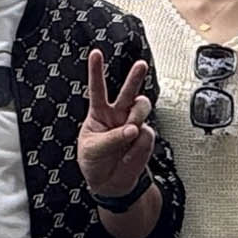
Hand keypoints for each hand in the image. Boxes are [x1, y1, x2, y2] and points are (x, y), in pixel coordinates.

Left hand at [77, 49, 155, 200]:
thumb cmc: (95, 162)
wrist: (110, 184)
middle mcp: (118, 115)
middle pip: (128, 91)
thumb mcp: (93, 150)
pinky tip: (128, 154)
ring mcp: (133, 124)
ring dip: (136, 116)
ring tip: (129, 131)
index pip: (97, 89)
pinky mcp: (145, 138)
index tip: (96, 53)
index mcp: (99, 114)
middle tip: (140, 65)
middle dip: (135, 76)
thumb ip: (111, 138)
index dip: (96, 71)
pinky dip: (136, 147)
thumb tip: (133, 129)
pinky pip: (145, 135)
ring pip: (142, 107)